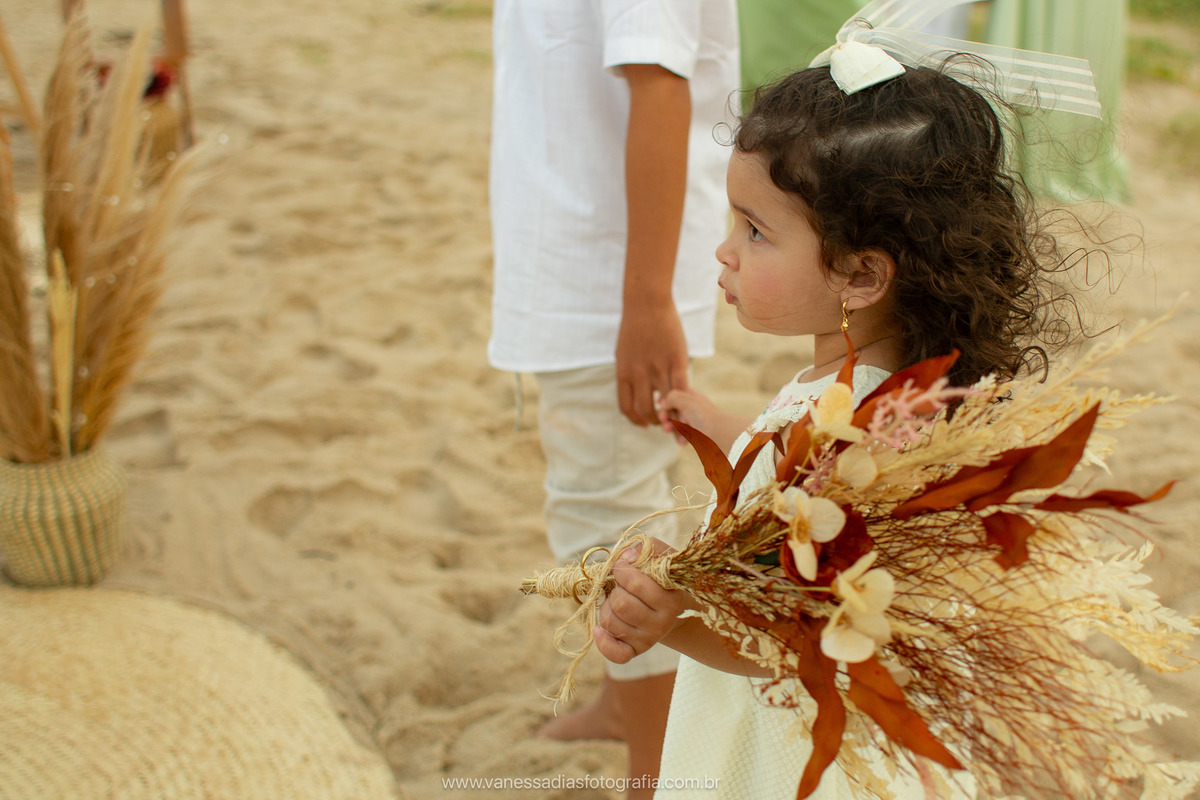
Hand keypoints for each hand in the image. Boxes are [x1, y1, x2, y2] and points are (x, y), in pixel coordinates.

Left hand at [594, 539, 693, 663]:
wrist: (674, 607)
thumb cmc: (663, 578)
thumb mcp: (662, 557)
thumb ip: (646, 548)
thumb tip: (626, 558)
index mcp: (671, 601)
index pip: (636, 585)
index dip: (622, 570)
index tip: (623, 566)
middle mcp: (662, 624)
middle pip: (621, 605)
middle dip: (615, 589)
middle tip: (622, 586)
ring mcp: (648, 640)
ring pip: (611, 622)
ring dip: (607, 606)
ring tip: (618, 600)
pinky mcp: (635, 651)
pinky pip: (615, 654)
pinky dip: (603, 641)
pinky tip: (599, 629)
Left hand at [616, 300, 688, 426]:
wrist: (646, 302)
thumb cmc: (634, 326)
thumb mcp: (623, 353)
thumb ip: (628, 373)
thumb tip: (631, 390)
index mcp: (624, 373)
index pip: (627, 408)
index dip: (636, 420)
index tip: (645, 424)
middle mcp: (639, 374)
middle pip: (645, 410)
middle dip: (655, 421)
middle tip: (665, 421)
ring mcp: (658, 367)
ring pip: (666, 403)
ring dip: (672, 413)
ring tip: (678, 413)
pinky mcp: (677, 359)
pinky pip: (682, 387)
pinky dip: (684, 400)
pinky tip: (687, 403)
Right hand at [657, 387, 719, 443]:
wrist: (720, 436)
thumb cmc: (704, 416)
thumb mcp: (685, 400)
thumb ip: (671, 396)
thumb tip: (663, 403)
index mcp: (692, 396)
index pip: (674, 395)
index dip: (666, 401)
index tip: (663, 406)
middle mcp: (693, 408)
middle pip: (672, 410)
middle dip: (665, 415)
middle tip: (664, 419)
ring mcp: (693, 422)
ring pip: (675, 424)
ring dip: (670, 427)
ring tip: (669, 430)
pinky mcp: (695, 435)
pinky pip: (681, 436)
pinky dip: (680, 438)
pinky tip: (683, 441)